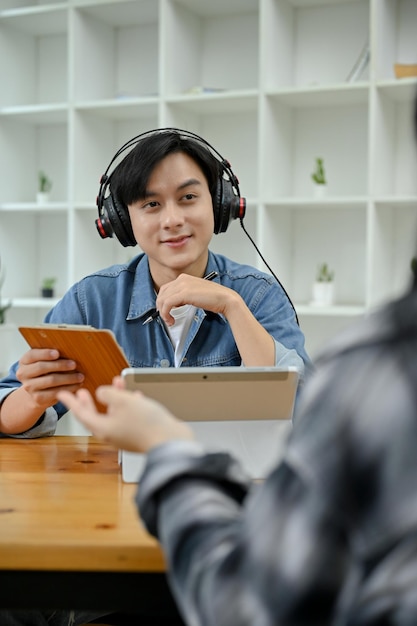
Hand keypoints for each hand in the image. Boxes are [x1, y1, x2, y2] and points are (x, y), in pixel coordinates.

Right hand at [16, 348, 84, 410]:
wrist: (37, 391)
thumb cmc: (45, 372)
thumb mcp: (44, 361)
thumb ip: (52, 356)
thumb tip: (70, 351)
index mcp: (24, 361)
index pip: (32, 355)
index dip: (45, 353)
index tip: (57, 353)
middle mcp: (23, 374)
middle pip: (42, 367)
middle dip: (60, 365)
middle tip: (74, 364)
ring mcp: (29, 387)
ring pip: (51, 380)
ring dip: (68, 378)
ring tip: (80, 376)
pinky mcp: (38, 398)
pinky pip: (55, 392)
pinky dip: (68, 388)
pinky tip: (77, 385)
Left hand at [57, 379, 193, 452]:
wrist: (171, 442)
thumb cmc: (147, 424)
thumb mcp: (122, 401)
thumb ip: (108, 393)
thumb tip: (102, 392)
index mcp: (102, 428)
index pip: (81, 413)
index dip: (71, 402)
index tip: (62, 394)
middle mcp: (112, 434)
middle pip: (95, 416)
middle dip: (89, 401)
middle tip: (81, 392)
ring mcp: (126, 436)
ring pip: (114, 413)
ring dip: (114, 398)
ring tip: (116, 383)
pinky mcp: (139, 434)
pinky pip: (128, 417)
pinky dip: (128, 404)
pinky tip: (135, 395)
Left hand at [156, 273, 236, 325]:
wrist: (225, 299)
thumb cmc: (214, 298)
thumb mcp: (195, 294)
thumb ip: (184, 296)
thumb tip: (173, 304)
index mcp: (184, 278)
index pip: (165, 289)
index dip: (163, 301)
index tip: (165, 311)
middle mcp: (182, 279)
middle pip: (161, 293)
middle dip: (161, 307)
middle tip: (166, 317)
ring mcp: (182, 285)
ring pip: (162, 299)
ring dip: (163, 312)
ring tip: (169, 320)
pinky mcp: (184, 294)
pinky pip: (167, 304)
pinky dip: (165, 313)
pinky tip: (171, 319)